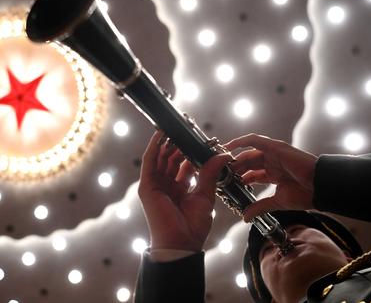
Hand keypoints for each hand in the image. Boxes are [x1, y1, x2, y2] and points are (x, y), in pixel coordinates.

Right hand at [138, 131, 229, 250]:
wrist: (181, 243)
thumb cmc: (192, 226)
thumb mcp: (205, 195)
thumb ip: (211, 174)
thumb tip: (223, 155)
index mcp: (181, 189)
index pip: (185, 164)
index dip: (192, 151)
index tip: (203, 139)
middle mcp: (167, 185)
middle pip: (172, 158)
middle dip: (179, 143)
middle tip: (188, 128)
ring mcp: (156, 185)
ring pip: (160, 157)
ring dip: (167, 141)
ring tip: (175, 126)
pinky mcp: (147, 186)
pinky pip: (149, 161)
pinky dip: (154, 147)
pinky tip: (161, 134)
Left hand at [225, 133, 317, 221]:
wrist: (320, 187)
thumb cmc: (305, 194)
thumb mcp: (277, 202)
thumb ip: (260, 207)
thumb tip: (245, 218)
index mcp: (273, 174)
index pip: (251, 174)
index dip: (239, 178)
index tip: (225, 185)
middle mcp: (272, 162)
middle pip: (247, 164)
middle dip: (234, 169)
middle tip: (220, 175)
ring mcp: (273, 153)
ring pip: (248, 153)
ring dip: (235, 158)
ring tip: (222, 164)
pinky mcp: (275, 146)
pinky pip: (254, 140)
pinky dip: (241, 141)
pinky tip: (229, 146)